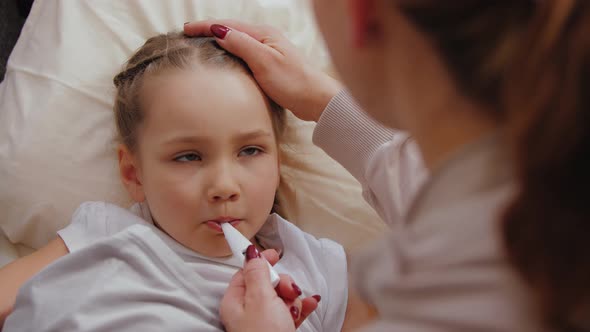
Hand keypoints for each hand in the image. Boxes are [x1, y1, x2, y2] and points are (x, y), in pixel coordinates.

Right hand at [184, 20, 341, 121]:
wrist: (316, 99)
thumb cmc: (294, 82)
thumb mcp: (265, 62)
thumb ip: (242, 45)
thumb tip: (220, 31)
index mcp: (263, 34)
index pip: (228, 25)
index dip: (206, 26)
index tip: (186, 29)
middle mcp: (265, 38)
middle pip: (232, 29)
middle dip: (209, 29)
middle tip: (188, 33)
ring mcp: (268, 50)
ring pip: (237, 40)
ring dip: (219, 39)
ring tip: (201, 42)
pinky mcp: (270, 63)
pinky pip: (244, 52)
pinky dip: (230, 50)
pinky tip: (224, 57)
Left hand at [220, 246, 319, 330]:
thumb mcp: (260, 299)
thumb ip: (257, 273)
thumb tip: (251, 253)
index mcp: (235, 302)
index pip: (246, 272)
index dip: (261, 261)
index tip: (275, 254)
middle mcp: (248, 311)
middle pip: (268, 284)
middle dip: (283, 284)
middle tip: (288, 291)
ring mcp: (265, 322)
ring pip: (283, 297)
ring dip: (295, 297)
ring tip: (297, 307)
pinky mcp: (280, 329)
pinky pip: (292, 311)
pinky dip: (302, 307)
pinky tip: (311, 305)